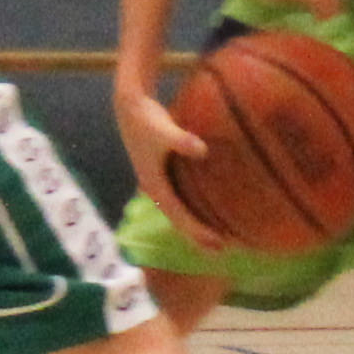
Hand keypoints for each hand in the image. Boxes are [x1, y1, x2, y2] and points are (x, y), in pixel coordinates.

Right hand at [113, 78, 226, 250]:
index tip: (218, 243)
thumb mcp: (163, 129)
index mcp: (154, 185)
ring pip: (179, 210)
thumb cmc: (146, 118)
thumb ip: (181, 140)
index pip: (178, 217)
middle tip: (223, 250)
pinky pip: (181, 197)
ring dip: (196, 224)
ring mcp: (159, 182)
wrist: (130, 103)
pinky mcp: (164, 172)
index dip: (197, 232)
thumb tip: (202, 149)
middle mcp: (155, 188)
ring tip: (219, 236)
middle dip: (198, 236)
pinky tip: (210, 206)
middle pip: (178, 220)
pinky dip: (195, 206)